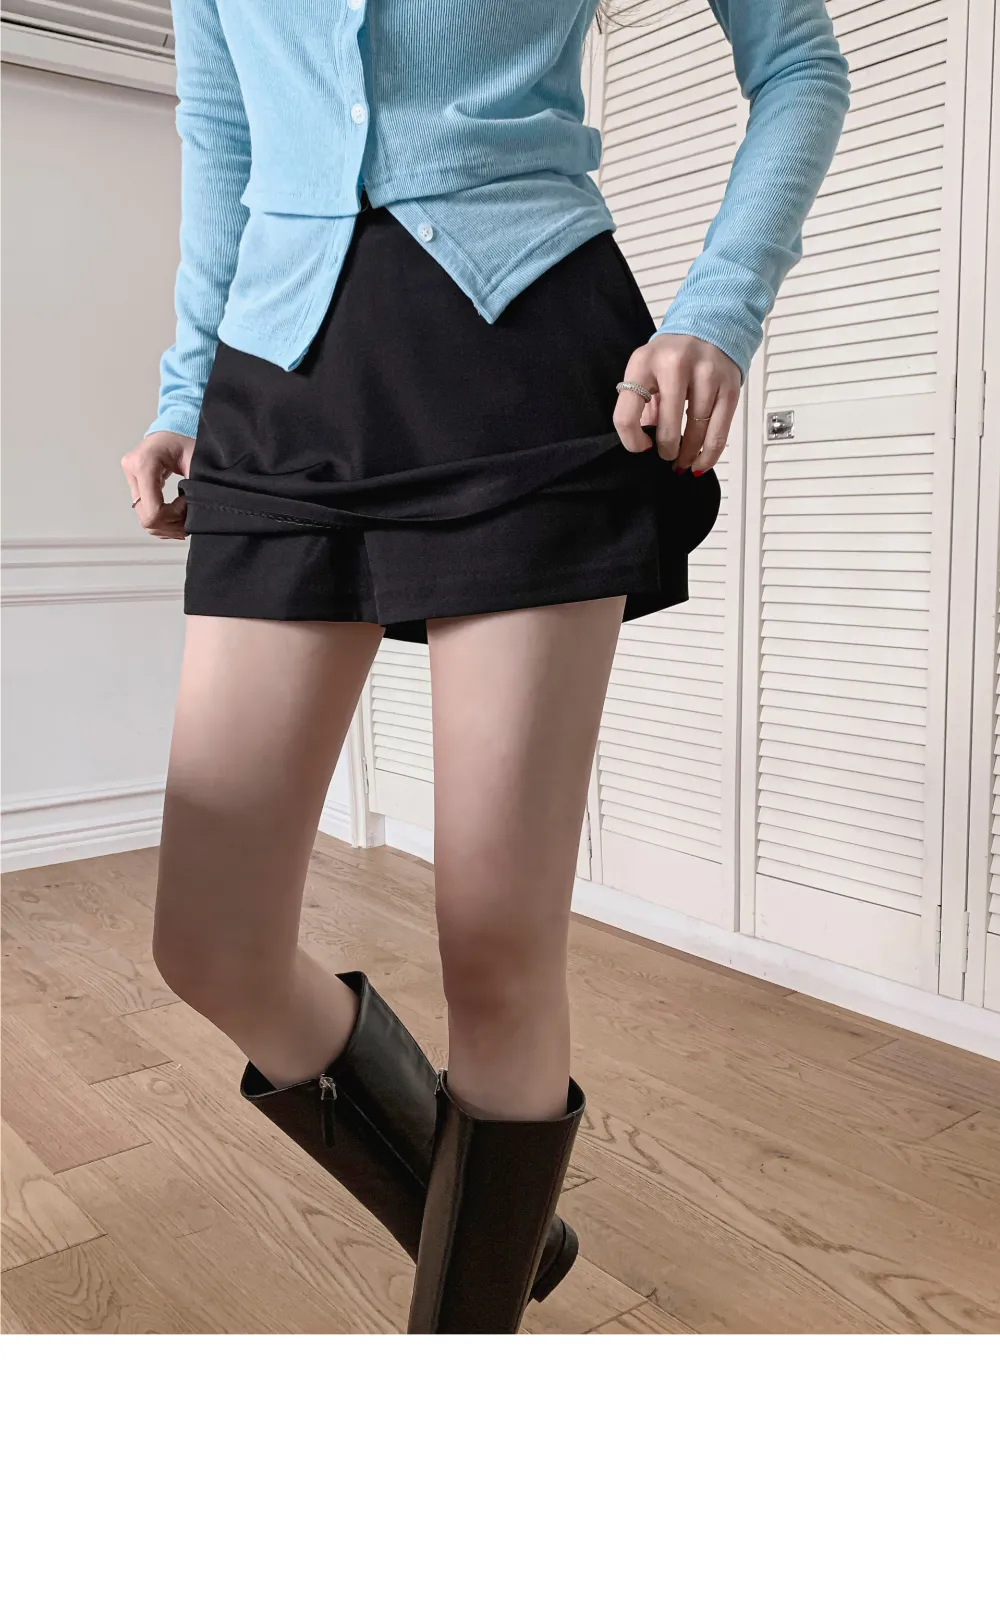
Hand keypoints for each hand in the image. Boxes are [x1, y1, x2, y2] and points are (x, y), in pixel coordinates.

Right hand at [120, 430, 194, 538]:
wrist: (177, 427)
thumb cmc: (186, 437)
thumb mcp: (196, 462)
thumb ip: (196, 488)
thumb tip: (198, 515)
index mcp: (144, 463)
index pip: (153, 511)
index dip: (174, 517)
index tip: (188, 504)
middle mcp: (132, 469)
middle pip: (147, 518)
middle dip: (171, 525)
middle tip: (189, 516)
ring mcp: (130, 476)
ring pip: (144, 519)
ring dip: (167, 525)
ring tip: (184, 515)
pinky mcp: (134, 481)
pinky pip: (144, 511)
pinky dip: (162, 520)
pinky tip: (176, 514)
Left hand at [613, 333, 740, 472]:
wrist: (711, 325)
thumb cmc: (674, 355)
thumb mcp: (647, 370)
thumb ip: (642, 405)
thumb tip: (645, 445)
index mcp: (644, 363)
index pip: (627, 414)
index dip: (632, 441)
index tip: (641, 448)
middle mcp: (675, 365)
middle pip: (667, 427)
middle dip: (666, 450)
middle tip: (666, 456)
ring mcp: (706, 375)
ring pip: (696, 432)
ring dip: (688, 455)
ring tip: (682, 462)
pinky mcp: (729, 387)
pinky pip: (719, 433)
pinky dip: (709, 454)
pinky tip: (701, 461)